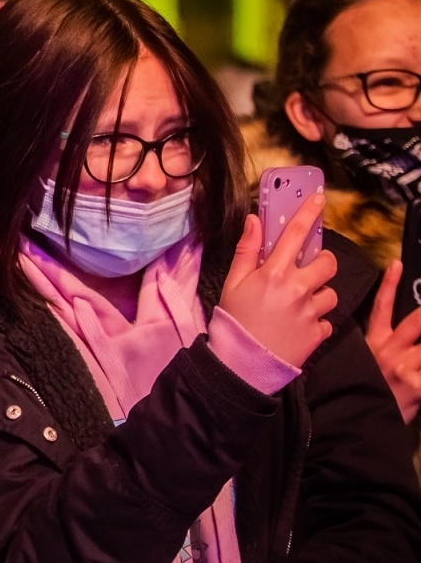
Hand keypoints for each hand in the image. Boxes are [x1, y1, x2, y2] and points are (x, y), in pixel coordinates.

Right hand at [218, 196, 336, 367]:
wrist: (240, 364)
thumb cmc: (233, 320)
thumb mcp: (233, 282)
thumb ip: (247, 250)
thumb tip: (254, 220)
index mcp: (275, 273)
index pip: (296, 234)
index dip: (309, 213)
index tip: (320, 199)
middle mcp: (298, 289)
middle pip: (328, 264)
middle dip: (321, 264)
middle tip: (307, 271)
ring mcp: (311, 312)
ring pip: (330, 294)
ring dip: (318, 296)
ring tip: (299, 306)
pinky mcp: (318, 333)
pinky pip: (326, 321)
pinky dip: (316, 322)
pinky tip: (298, 326)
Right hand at [366, 261, 420, 422]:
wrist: (358, 426)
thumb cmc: (362, 396)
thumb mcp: (362, 368)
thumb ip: (376, 351)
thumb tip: (386, 337)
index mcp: (373, 345)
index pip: (380, 308)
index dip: (388, 285)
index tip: (396, 264)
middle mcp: (389, 352)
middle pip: (416, 321)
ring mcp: (405, 369)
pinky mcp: (417, 387)